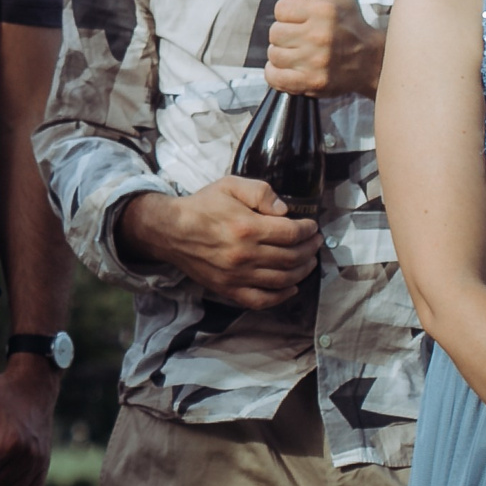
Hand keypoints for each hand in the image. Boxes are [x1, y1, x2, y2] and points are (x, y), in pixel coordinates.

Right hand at [116, 178, 318, 306]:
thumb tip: (284, 210)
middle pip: (292, 258)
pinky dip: (282, 296)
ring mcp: (237, 276)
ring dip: (303, 271)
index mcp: (247, 227)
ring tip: (308, 261)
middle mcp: (245, 255)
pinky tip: (292, 287)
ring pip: (283, 280)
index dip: (308, 230)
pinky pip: (263, 300)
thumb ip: (260, 191)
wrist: (171, 230)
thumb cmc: (202, 206)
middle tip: (315, 243)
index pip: (292, 233)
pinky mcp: (229, 290)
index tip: (312, 227)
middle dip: (310, 250)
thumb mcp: (229, 185)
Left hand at [265, 0, 383, 97]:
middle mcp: (318, 36)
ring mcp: (315, 61)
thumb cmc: (353, 23)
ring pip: (274, 54)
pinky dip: (276, 74)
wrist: (372, 61)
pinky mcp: (312, 83)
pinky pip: (275, 77)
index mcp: (323, 11)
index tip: (300, 18)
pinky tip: (289, 68)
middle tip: (299, 37)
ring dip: (282, 54)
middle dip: (285, 34)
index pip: (280, 9)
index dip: (287, 13)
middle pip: (274, 33)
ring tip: (298, 52)